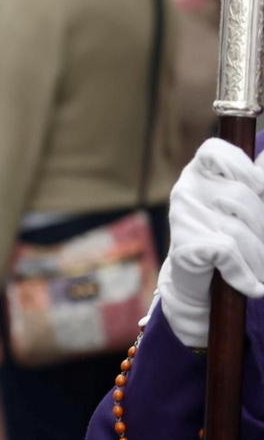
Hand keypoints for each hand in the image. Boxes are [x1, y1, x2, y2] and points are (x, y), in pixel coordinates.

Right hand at [159, 139, 263, 348]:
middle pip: (241, 196)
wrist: (197, 286)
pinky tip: (251, 285)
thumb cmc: (225, 241)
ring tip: (262, 274)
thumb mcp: (242, 209)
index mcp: (199, 174)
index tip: (259, 191)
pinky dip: (245, 273)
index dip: (246, 170)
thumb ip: (254, 185)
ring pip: (237, 228)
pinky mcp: (185, 243)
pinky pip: (227, 251)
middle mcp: (186, 189)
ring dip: (259, 258)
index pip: (217, 152)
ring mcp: (183, 215)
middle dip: (263, 228)